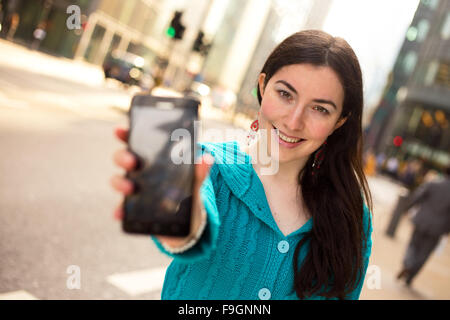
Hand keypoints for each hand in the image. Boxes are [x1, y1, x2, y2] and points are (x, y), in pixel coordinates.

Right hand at [110, 126, 213, 246]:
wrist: (190, 222)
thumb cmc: (189, 194)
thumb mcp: (196, 182)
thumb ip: (200, 172)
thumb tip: (207, 158)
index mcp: (153, 158)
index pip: (136, 141)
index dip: (125, 134)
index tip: (120, 130)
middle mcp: (139, 171)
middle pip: (123, 158)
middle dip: (123, 157)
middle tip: (132, 162)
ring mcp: (134, 190)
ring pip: (118, 181)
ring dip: (120, 183)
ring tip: (130, 188)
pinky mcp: (133, 210)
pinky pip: (122, 209)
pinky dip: (119, 210)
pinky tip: (121, 213)